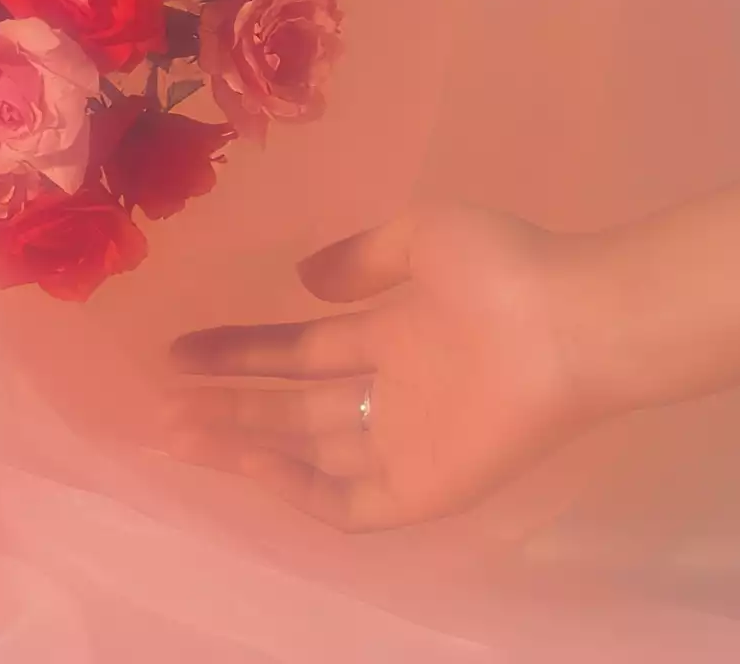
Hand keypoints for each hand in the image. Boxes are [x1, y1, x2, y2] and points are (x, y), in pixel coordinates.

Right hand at [167, 204, 606, 530]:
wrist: (576, 324)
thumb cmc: (506, 272)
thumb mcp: (424, 236)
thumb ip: (362, 258)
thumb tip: (303, 281)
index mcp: (393, 337)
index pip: (298, 353)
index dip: (238, 352)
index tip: (179, 350)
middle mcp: (392, 395)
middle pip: (291, 410)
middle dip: (227, 407)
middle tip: (163, 406)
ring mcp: (407, 444)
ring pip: (307, 456)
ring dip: (243, 447)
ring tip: (180, 433)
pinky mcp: (426, 487)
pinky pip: (351, 503)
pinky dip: (298, 491)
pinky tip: (251, 466)